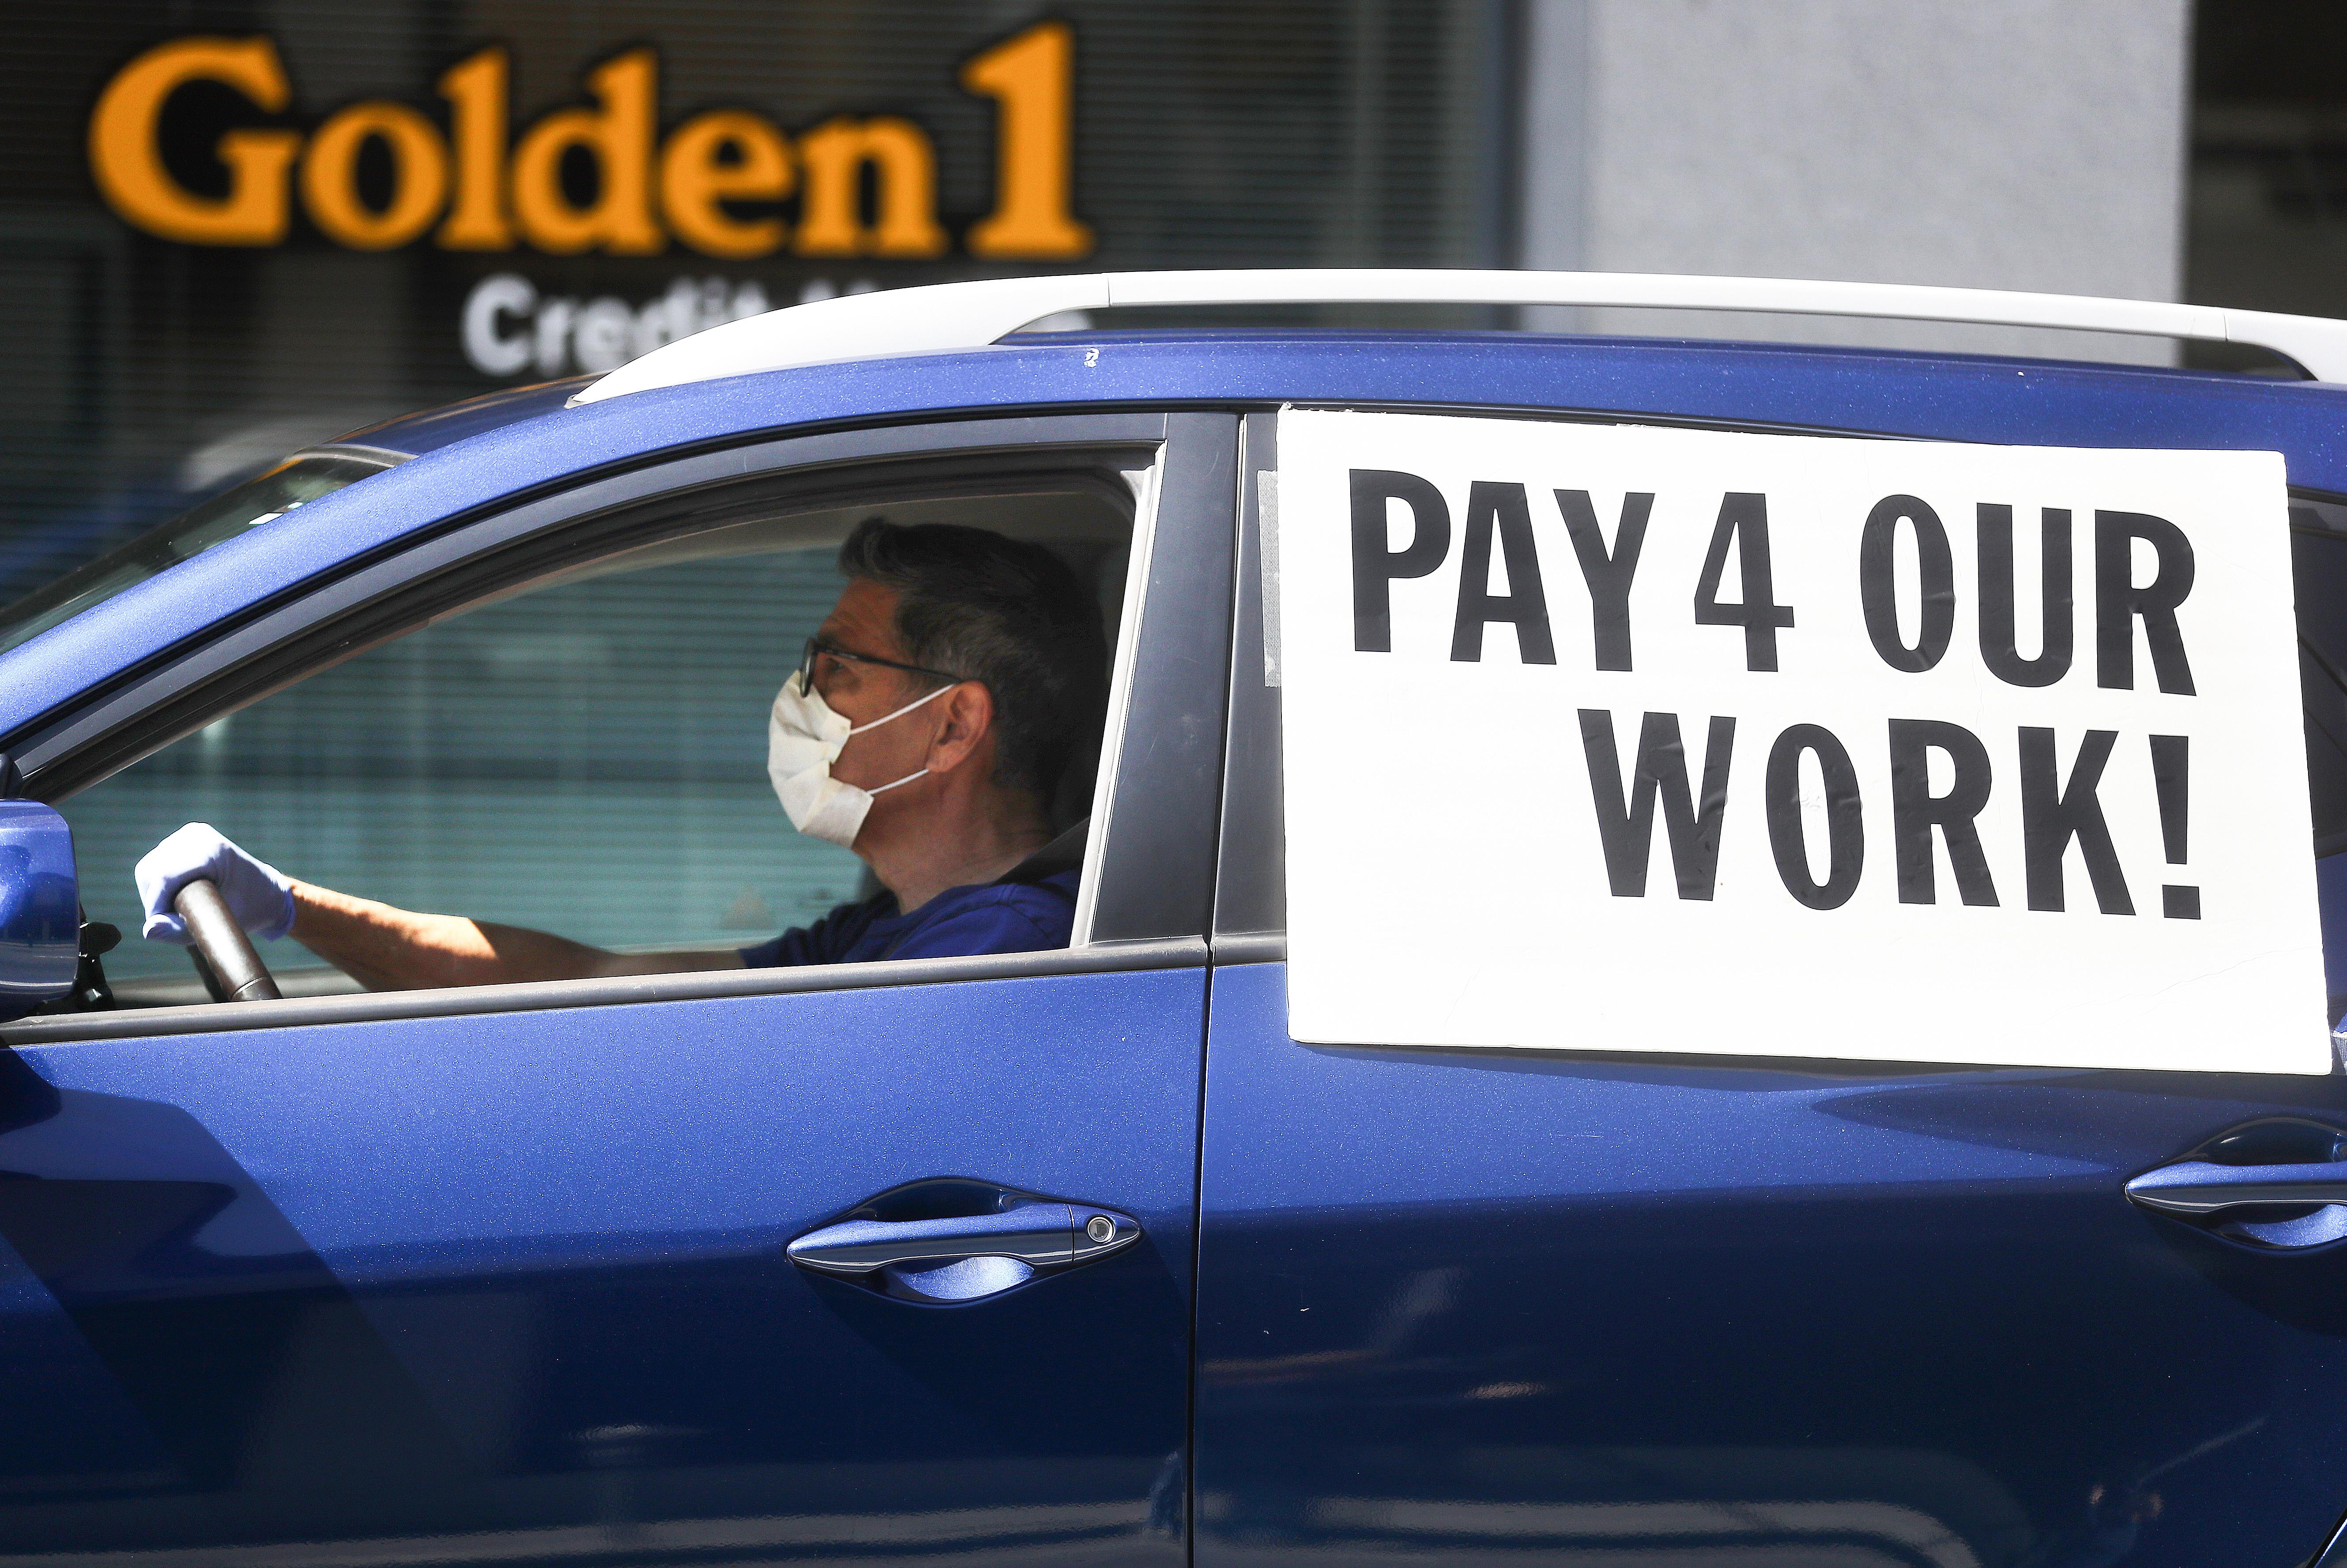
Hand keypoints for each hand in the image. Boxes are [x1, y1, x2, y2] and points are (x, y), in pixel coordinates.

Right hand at [134, 823, 295, 944]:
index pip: (165, 876)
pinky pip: (156, 863)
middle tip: (174, 920)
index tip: (164, 926)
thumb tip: (149, 930)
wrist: (266, 893)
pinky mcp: (184, 838)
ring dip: (156, 893)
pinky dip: (160, 883)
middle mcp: (198, 836)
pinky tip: (178, 894)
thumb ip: (179, 931)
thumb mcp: (217, 925)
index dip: (157, 905)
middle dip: (155, 900)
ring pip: (150, 868)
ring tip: (178, 908)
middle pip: (152, 871)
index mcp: (213, 851)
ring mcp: (190, 834)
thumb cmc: (249, 910)